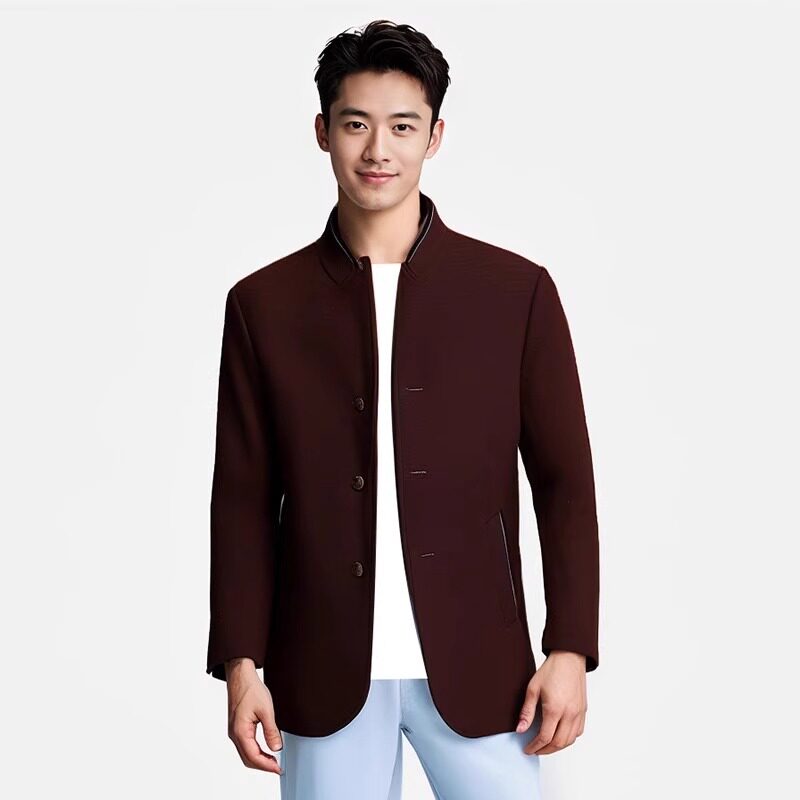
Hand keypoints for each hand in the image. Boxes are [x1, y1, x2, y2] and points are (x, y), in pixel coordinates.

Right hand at [225, 658, 283, 774]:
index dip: (267, 765)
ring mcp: (234, 731)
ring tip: (274, 760)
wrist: (240, 676)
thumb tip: (277, 747)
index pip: (253, 756)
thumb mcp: (266, 710)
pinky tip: (265, 750)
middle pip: (248, 759)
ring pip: (245, 753)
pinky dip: (255, 752)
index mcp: (240, 731)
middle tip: (278, 767)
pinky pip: (245, 745)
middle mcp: (234, 734)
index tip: (278, 768)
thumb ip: (271, 731)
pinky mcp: (236, 727)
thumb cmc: (250, 689)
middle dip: (263, 765)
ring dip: (259, 759)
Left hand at [517, 650, 587, 754]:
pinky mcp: (583, 710)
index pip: (545, 737)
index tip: (527, 749)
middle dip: (545, 750)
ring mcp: (578, 713)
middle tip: (534, 750)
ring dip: (557, 747)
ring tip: (545, 746)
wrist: (569, 658)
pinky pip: (578, 732)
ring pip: (570, 740)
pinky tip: (560, 736)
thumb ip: (526, 712)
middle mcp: (569, 713)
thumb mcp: (533, 688)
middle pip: (558, 743)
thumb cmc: (551, 670)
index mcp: (555, 709)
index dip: (535, 747)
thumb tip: (520, 729)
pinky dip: (569, 739)